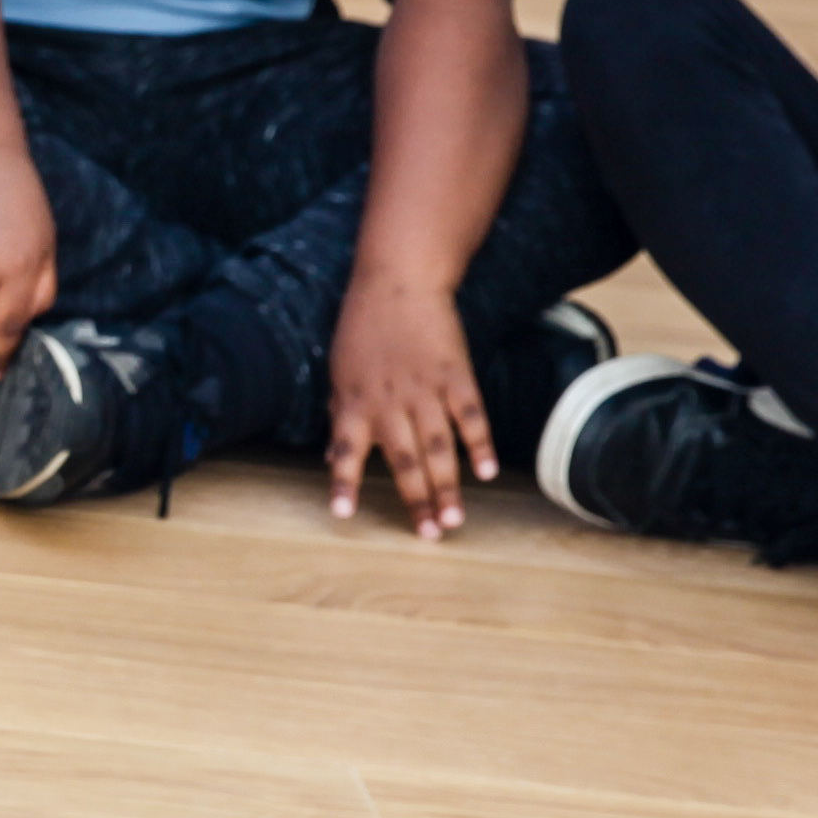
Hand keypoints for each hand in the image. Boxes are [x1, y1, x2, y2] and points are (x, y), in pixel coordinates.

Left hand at [325, 268, 491, 539]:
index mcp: (354, 402)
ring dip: (447, 486)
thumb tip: (332, 455)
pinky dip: (480, 445)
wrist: (399, 282)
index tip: (342, 515)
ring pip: (439, 447)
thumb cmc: (363, 328)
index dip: (343, 482)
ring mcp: (425, 390)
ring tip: (454, 521)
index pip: (345, 451)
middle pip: (403, 460)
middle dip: (415, 500)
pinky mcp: (456, 376)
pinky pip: (470, 416)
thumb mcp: (339, 371)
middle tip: (427, 536)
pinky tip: (486, 473)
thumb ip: (339, 415)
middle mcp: (389, 402)